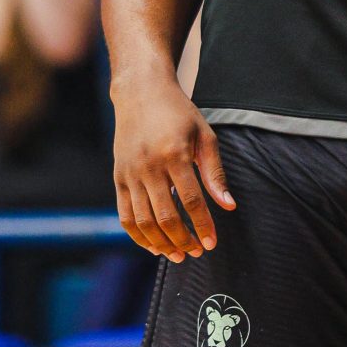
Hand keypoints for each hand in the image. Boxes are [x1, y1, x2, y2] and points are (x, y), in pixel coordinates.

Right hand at [112, 78, 234, 261]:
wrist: (141, 92)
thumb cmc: (178, 113)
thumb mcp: (204, 135)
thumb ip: (215, 173)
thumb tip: (228, 205)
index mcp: (175, 154)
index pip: (191, 201)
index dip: (202, 225)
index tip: (211, 242)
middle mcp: (149, 166)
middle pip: (166, 217)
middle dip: (183, 241)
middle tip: (196, 252)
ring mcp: (130, 173)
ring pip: (144, 222)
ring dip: (161, 244)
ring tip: (178, 255)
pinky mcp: (118, 178)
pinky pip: (125, 215)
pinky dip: (138, 236)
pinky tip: (153, 246)